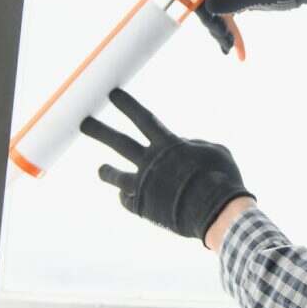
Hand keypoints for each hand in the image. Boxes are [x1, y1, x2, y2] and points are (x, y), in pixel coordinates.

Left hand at [79, 87, 254, 245]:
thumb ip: (196, 143)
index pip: (143, 119)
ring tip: (101, 169)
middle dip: (100, 131)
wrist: (218, 214)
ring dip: (106, 171)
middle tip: (83, 123)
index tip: (112, 93)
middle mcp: (151, 163)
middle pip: (119, 143)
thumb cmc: (223, 179)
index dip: (127, 105)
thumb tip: (183, 144)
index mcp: (169, 146)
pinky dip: (126, 196)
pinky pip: (126, 200)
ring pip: (115, 175)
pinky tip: (126, 195)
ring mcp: (144, 186)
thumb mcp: (215, 150)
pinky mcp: (143, 208)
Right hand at [194, 0, 306, 54]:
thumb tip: (206, 5)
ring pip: (215, 9)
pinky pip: (227, 13)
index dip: (199, 4)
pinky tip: (235, 49)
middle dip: (213, 22)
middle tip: (225, 42)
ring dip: (221, 30)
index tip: (212, 24)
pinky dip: (230, 30)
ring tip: (231, 48)